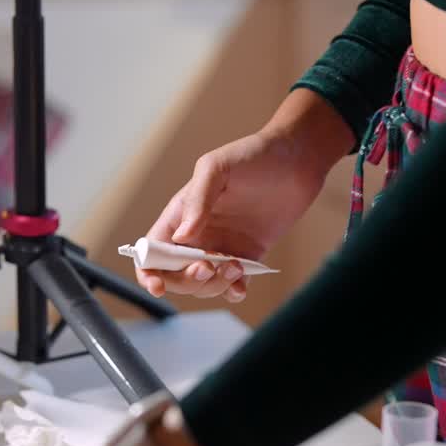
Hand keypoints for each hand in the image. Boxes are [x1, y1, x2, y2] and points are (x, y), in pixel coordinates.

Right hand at [136, 90, 352, 301]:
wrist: (297, 159)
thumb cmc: (254, 156)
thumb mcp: (216, 168)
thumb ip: (197, 201)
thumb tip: (182, 237)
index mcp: (181, 214)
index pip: (152, 251)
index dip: (148, 272)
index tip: (159, 286)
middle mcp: (197, 234)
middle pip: (176, 275)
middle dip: (187, 280)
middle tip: (207, 267)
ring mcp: (222, 247)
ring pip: (204, 284)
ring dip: (215, 284)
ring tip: (237, 266)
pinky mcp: (247, 255)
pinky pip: (233, 284)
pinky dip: (234, 290)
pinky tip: (242, 284)